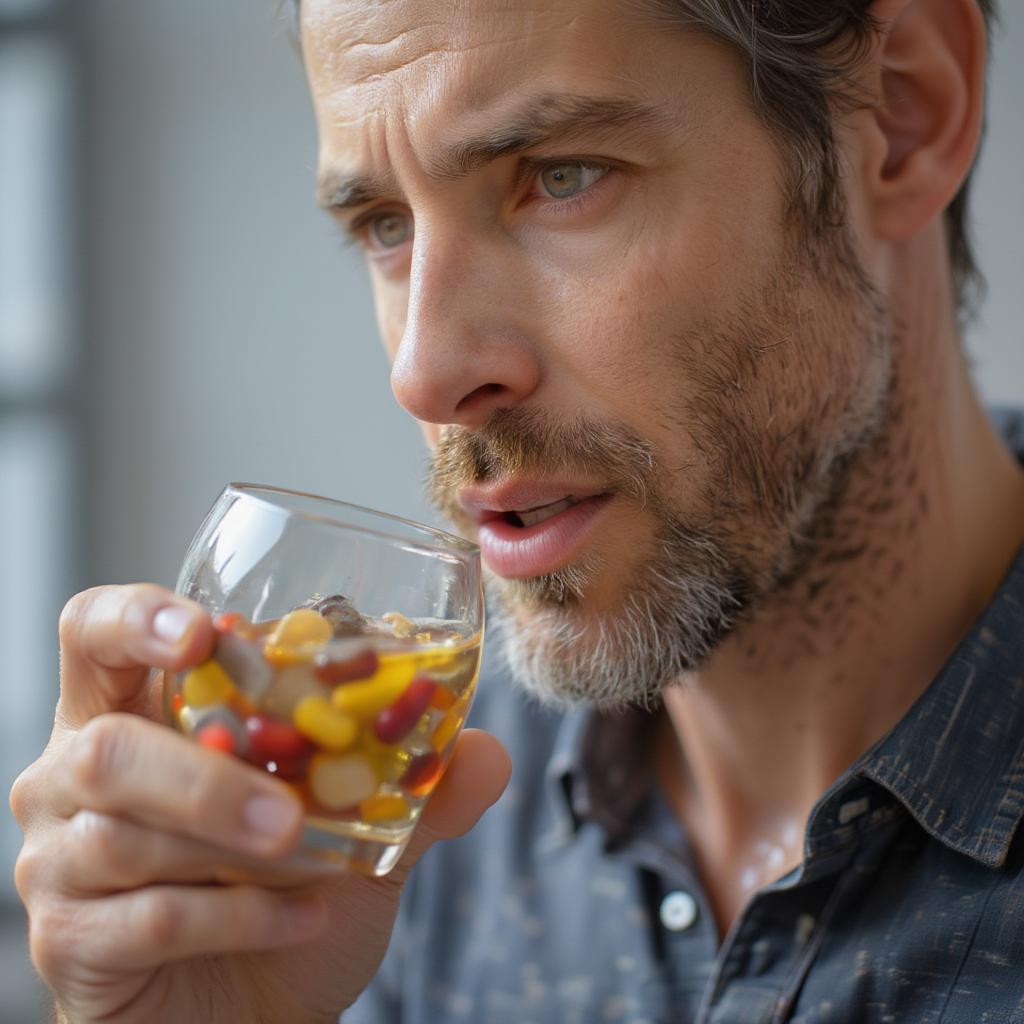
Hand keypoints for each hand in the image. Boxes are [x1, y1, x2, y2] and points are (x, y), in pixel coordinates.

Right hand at [9, 584, 510, 1022]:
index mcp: (138, 710)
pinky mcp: (68, 940)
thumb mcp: (359, 824)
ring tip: (317, 862)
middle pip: (108, 747)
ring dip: (234, 847)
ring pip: (124, 835)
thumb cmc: (289, 888)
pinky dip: (242, 917)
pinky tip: (301, 918)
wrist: (259, 1005)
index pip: (95, 632)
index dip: (134, 619)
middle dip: (207, 777)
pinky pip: (152, 918)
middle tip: (290, 812)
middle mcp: (77, 772)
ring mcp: (60, 860)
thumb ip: (414, 783)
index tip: (202, 633)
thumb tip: (490, 753)